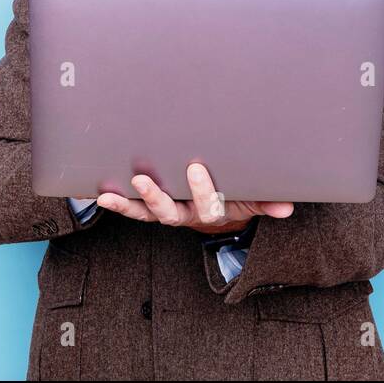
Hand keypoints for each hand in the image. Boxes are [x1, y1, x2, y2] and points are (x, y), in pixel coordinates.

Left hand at [96, 163, 293, 234]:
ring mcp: (164, 211)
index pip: (207, 206)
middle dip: (155, 197)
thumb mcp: (251, 198)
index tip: (196, 169)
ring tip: (109, 194)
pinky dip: (112, 201)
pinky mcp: (147, 206)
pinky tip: (95, 192)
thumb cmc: (234, 194)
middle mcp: (184, 214)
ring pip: (144, 212)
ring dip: (126, 203)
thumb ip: (266, 201)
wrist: (216, 205)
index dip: (202, 190)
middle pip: (168, 213)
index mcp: (211, 211)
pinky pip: (128, 207)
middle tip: (143, 180)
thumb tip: (288, 207)